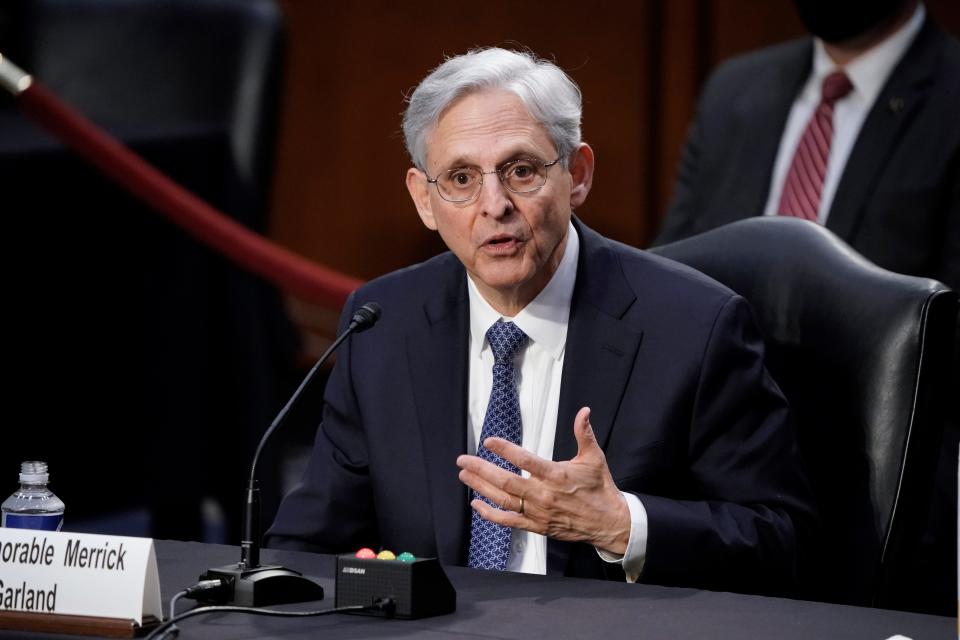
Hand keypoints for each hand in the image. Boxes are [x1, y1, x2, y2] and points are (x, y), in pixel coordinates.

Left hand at [457, 407, 630, 554]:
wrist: (609, 522)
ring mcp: (538, 512)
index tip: (489, 441)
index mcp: (556, 475)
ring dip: (481, 487)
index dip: (505, 450)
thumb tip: (584, 411)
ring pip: (503, 499)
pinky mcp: (536, 526)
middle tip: (464, 460)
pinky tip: (477, 504)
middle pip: (506, 481)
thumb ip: (584, 433)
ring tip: (464, 476)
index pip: (525, 460)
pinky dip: (490, 514)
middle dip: (481, 469)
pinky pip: (508, 521)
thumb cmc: (600, 489)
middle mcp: (544, 495)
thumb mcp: (594, 457)